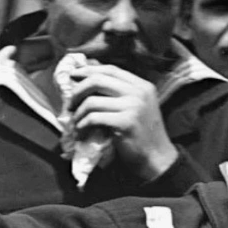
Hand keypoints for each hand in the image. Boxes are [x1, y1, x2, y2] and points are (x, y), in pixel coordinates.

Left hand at [69, 64, 178, 179]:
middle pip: (98, 80)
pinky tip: (82, 131)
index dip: (88, 70)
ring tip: (76, 122)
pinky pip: (94, 118)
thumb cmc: (143, 133)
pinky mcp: (126, 123)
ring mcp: (134, 107)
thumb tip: (89, 78)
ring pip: (92, 101)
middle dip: (78, 91)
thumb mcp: (137, 106)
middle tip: (70, 103)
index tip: (73, 76)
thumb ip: (120, 92)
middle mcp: (139, 92)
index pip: (110, 69)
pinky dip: (83, 125)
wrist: (157, 157)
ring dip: (78, 112)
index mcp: (142, 85)